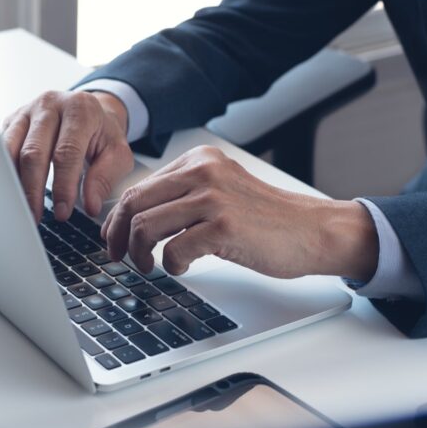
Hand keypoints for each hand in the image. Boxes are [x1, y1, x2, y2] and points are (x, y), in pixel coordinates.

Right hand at [2, 90, 133, 221]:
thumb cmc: (103, 133)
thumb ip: (105, 178)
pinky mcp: (12, 119)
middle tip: (37, 216)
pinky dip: (6, 172)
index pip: (67, 152)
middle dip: (34, 189)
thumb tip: (90, 206)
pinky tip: (12, 191)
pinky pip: (2, 148)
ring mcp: (27, 111)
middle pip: (33, 151)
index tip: (63, 212)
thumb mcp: (117, 153)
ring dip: (15, 183)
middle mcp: (50, 105)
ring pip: (11, 149)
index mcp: (79, 109)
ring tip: (22, 208)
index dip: (63, 185)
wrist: (89, 110)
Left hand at [101, 146, 378, 279]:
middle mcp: (203, 171)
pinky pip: (173, 249)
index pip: (139, 186)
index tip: (114, 239)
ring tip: (150, 267)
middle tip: (120, 258)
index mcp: (199, 159)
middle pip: (134, 203)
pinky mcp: (223, 226)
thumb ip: (184, 196)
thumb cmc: (266, 219)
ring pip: (146, 225)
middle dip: (118, 236)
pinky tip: (183, 268)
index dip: (118, 218)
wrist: (312, 231)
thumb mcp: (221, 191)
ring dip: (140, 254)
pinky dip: (171, 265)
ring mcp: (213, 197)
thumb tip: (136, 219)